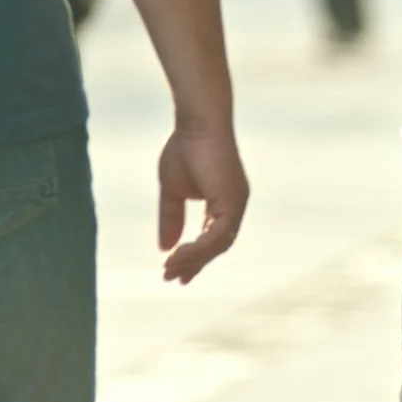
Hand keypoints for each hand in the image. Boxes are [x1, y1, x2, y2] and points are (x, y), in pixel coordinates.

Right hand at [158, 125, 249, 284]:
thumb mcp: (172, 191)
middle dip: (194, 264)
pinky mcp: (233, 200)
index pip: (213, 238)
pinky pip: (218, 235)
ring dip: (194, 260)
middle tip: (171, 278)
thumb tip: (165, 247)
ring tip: (170, 269)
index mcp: (224, 202)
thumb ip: (172, 218)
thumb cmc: (185, 148)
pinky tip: (178, 255)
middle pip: (217, 245)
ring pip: (219, 244)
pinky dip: (199, 248)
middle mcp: (235, 205)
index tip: (175, 271)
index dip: (195, 256)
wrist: (196, 123)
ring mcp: (237, 203)